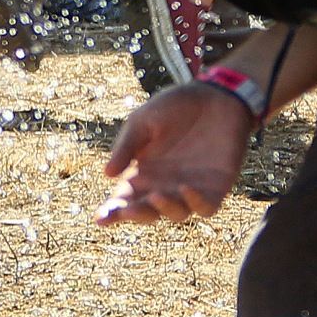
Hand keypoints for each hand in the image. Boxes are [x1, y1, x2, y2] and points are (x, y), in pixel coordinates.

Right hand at [96, 81, 251, 225]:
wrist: (213, 96)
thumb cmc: (173, 107)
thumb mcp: (142, 122)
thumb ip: (127, 147)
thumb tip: (107, 174)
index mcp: (142, 172)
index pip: (124, 198)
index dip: (111, 212)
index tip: (100, 219)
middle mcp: (164, 186)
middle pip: (148, 212)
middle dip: (136, 215)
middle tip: (127, 209)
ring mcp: (190, 189)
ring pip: (176, 213)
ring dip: (165, 209)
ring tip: (156, 195)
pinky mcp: (216, 187)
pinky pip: (207, 207)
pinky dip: (197, 203)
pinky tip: (186, 188)